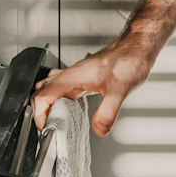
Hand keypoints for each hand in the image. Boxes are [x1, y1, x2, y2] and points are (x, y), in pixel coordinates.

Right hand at [31, 36, 154, 136]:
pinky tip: (70, 107)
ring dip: (47, 103)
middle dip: (40, 111)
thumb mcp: (120, 90)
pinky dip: (58, 98)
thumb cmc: (128, 61)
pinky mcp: (83, 75)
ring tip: (56, 120)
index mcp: (72, 77)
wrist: (136, 46)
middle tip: (50, 127)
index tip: (47, 129)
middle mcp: (71, 74)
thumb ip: (108, 112)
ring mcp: (76, 74)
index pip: (42, 96)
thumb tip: (98, 130)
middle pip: (41, 91)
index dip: (39, 115)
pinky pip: (62, 86)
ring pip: (49, 87)